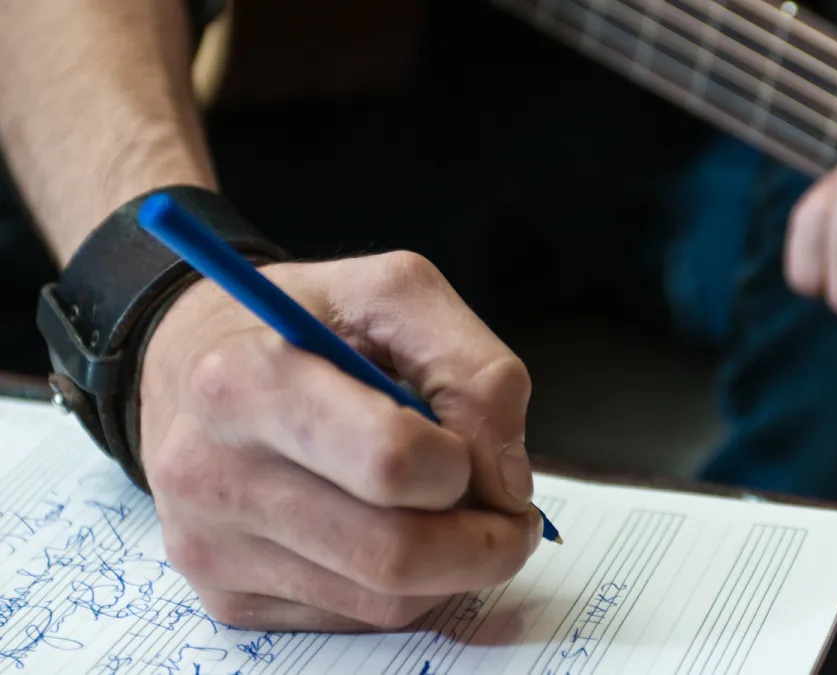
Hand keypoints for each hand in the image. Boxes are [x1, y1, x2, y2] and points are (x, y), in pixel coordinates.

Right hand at [138, 252, 543, 630]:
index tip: (473, 448)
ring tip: (451, 509)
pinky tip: (389, 527)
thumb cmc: (303, 323)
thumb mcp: (396, 292)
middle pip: (395, 554)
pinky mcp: (227, 599)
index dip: (464, 463)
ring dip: (453, 566)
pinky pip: (357, 618)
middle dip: (484, 540)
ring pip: (386, 600)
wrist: (193, 362)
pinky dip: (405, 584)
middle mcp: (211, 476)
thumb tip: (506, 484)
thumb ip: (475, 369)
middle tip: (509, 512)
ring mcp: (211, 549)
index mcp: (245, 384)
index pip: (390, 462)